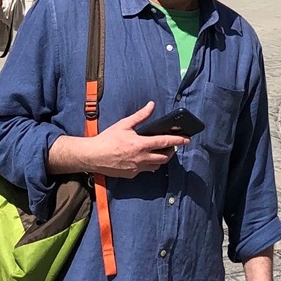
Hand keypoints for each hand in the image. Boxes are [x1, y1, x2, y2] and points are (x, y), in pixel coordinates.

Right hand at [50, 102, 188, 178]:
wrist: (93, 156)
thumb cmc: (107, 139)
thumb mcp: (124, 124)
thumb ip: (140, 116)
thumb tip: (151, 105)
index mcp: (141, 144)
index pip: (165, 142)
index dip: (178, 140)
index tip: (187, 139)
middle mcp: (141, 158)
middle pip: (164, 157)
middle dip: (171, 151)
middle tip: (171, 146)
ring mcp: (137, 168)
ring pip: (157, 165)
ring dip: (161, 158)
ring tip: (160, 151)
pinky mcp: (132, 175)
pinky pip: (146, 170)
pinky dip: (149, 164)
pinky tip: (144, 158)